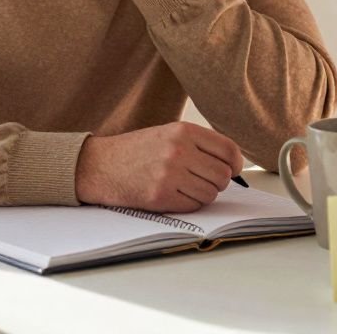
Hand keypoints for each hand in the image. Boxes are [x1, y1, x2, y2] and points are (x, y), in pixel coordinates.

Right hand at [75, 122, 244, 211]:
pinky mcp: (160, 196)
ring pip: (210, 193)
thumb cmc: (136, 150)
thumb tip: (232, 162)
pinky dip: (190, 203)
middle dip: (219, 181)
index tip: (234, 169)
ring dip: (204, 193)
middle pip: (222, 175)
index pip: (228, 150)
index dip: (237, 163)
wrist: (99, 165)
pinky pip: (193, 205)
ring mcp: (169, 174)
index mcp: (183, 131)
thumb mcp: (168, 133)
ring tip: (186, 186)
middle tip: (204, 180)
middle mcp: (178, 151)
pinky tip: (175, 194)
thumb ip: (199, 143)